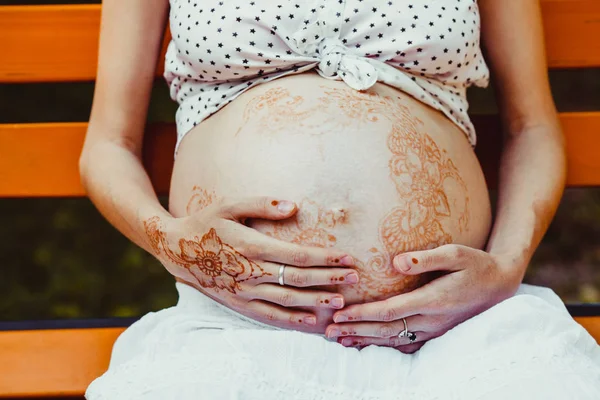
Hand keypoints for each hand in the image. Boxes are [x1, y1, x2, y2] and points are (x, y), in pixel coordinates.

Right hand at [143, 196, 358, 330]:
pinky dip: (291, 320)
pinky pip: (269, 315)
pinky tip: (310, 321)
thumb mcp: (229, 205)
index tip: (346, 257)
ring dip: (316, 301)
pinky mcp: (238, 303)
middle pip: (298, 278)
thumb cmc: (206, 223)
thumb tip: (293, 207)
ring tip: (340, 301)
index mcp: (252, 246)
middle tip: (354, 278)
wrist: (176, 249)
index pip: (296, 255)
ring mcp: (245, 291)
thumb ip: (261, 204)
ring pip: (287, 300)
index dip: (324, 257)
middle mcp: (251, 272)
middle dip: (328, 278)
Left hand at [325, 244, 522, 352]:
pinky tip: (369, 343)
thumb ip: (427, 258)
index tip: (341, 314)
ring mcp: (434, 330)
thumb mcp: (456, 253)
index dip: (364, 314)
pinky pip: (406, 343)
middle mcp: (432, 320)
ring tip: (341, 340)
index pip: (391, 311)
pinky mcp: (436, 332)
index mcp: (433, 300)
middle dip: (356, 330)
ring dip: (366, 340)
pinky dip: (384, 345)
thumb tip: (397, 262)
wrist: (500, 285)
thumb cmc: (476, 264)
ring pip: (394, 340)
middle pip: (387, 329)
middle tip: (330, 332)